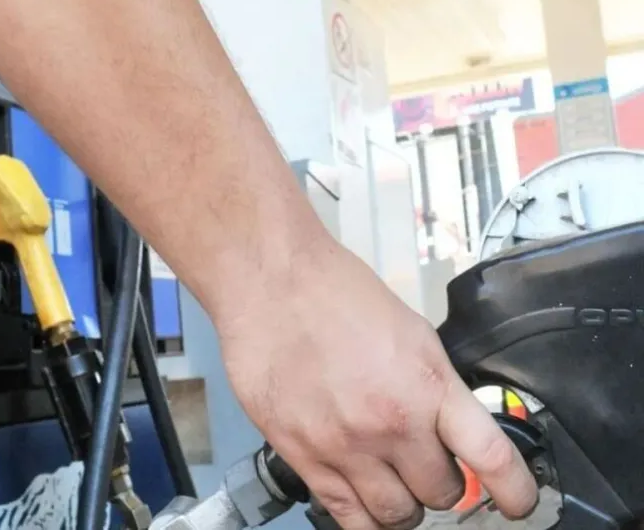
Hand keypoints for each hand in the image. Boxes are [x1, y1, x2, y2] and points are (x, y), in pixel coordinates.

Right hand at [217, 244, 538, 528]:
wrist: (271, 282)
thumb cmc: (333, 293)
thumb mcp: (410, 332)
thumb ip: (433, 385)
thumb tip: (448, 427)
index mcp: (427, 384)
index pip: (491, 458)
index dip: (516, 492)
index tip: (519, 502)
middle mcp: (391, 422)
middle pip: (442, 495)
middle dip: (444, 487)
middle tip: (432, 472)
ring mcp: (345, 445)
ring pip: (396, 515)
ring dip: (404, 507)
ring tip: (395, 487)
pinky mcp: (303, 454)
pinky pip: (344, 514)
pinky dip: (363, 518)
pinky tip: (364, 503)